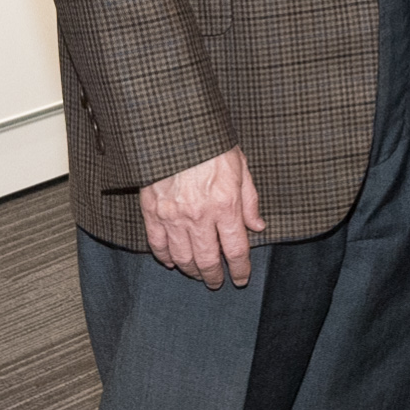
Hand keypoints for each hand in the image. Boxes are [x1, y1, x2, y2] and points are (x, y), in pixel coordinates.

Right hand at [141, 145, 264, 288]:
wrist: (175, 126)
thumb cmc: (211, 143)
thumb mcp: (240, 166)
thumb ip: (250, 200)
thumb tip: (257, 226)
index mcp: (225, 204)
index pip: (235, 250)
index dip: (240, 269)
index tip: (241, 278)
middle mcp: (199, 215)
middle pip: (208, 260)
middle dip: (214, 277)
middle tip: (217, 283)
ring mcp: (173, 215)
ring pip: (182, 257)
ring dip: (192, 271)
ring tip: (198, 274)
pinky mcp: (152, 211)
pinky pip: (157, 244)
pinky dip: (164, 257)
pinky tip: (172, 262)